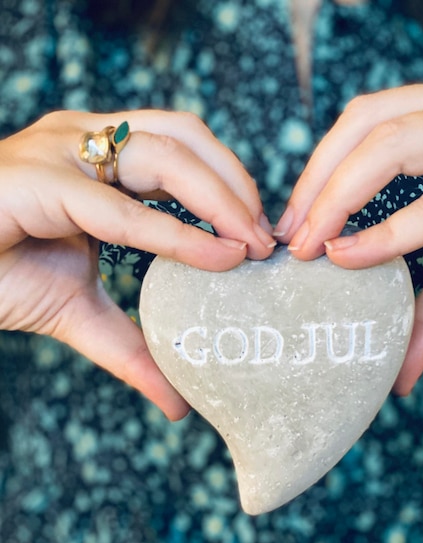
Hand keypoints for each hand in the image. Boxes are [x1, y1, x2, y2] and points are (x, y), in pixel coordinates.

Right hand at [0, 110, 274, 418]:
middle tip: (268, 243)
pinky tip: (218, 259)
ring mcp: (58, 151)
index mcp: (98, 156)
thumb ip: (132, 346)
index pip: (185, 146)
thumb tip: (178, 403)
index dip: (233, 185)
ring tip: (250, 247)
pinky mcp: (34, 180)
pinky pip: (119, 209)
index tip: (263, 237)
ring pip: (164, 153)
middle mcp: (83, 139)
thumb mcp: (81, 311)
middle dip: (238, 187)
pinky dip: (177, 236)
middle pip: (186, 137)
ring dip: (222, 199)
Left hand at [275, 75, 422, 392]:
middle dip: (315, 184)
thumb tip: (397, 375)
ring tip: (310, 245)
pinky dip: (388, 232)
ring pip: (389, 142)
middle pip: (364, 122)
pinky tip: (349, 255)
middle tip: (288, 239)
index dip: (316, 174)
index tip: (288, 229)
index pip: (363, 126)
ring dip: (334, 196)